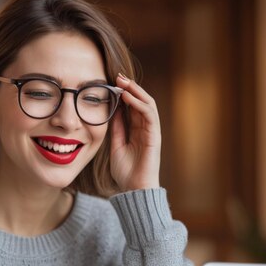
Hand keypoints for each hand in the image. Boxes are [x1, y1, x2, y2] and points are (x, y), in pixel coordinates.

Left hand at [109, 73, 161, 191]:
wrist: (134, 189)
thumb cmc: (126, 172)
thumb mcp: (116, 145)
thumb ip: (117, 128)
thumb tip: (112, 109)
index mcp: (137, 130)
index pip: (132, 106)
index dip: (124, 93)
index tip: (112, 83)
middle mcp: (146, 129)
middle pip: (141, 101)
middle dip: (130, 87)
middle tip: (117, 76)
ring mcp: (152, 131)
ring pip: (147, 104)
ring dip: (135, 91)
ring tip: (123, 82)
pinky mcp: (154, 136)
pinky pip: (149, 115)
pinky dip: (139, 103)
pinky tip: (127, 96)